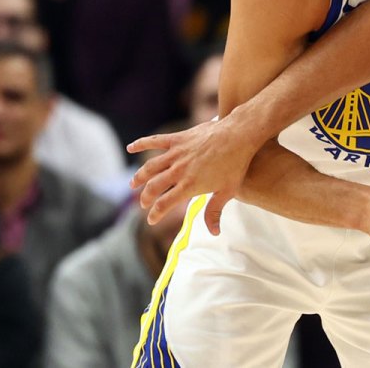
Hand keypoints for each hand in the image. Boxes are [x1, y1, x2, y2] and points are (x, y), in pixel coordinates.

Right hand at [128, 118, 255, 234]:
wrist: (239, 135)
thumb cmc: (236, 164)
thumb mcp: (227, 191)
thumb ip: (214, 212)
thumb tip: (214, 233)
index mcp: (189, 186)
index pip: (164, 204)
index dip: (155, 214)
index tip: (152, 220)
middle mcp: (178, 171)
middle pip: (153, 187)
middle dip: (145, 197)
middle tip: (143, 203)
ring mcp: (176, 154)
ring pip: (150, 167)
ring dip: (139, 176)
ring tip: (133, 184)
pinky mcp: (178, 139)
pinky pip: (155, 141)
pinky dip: (141, 144)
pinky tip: (130, 148)